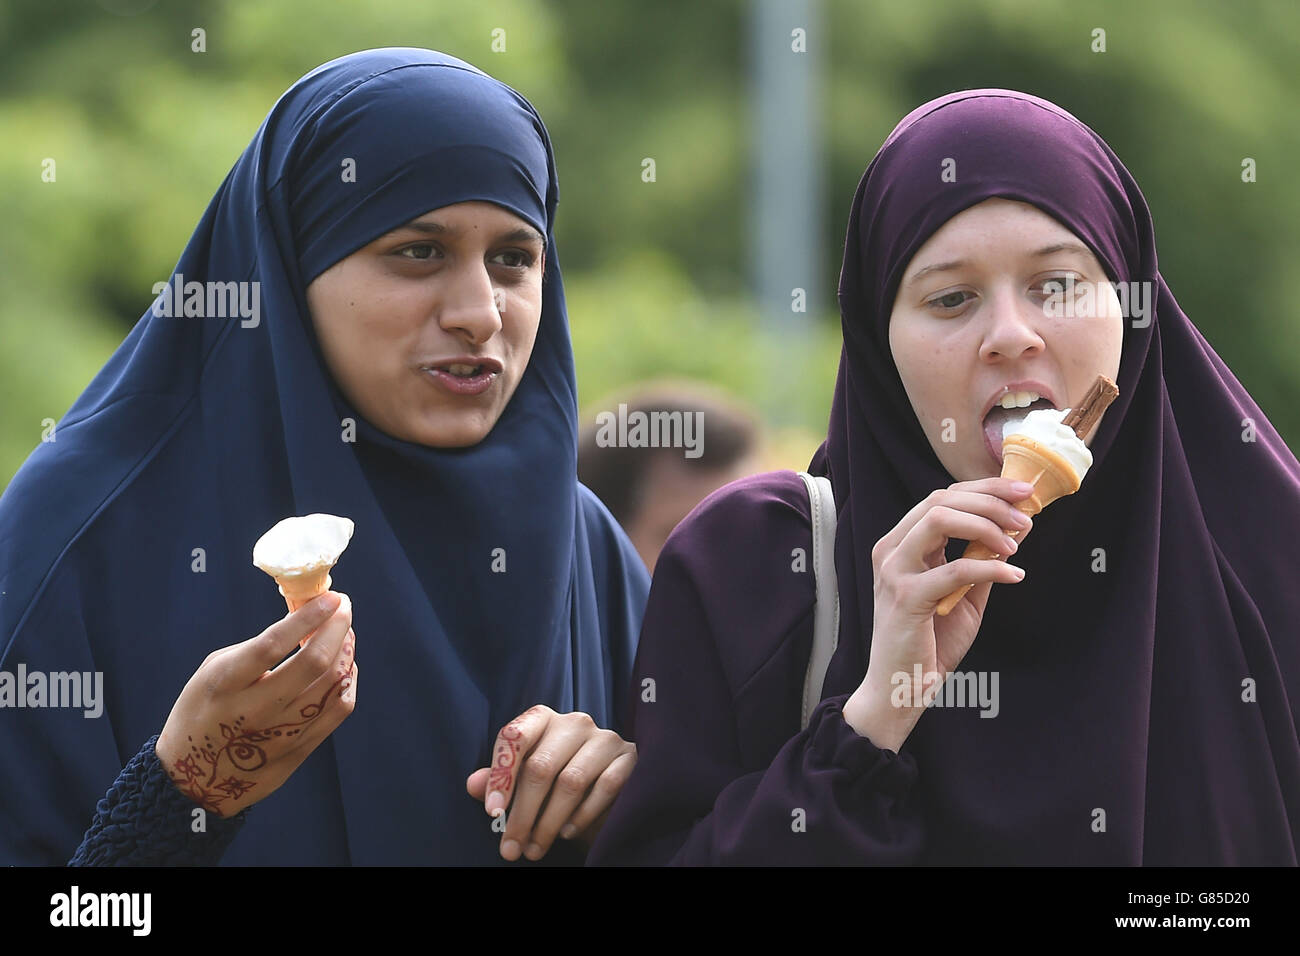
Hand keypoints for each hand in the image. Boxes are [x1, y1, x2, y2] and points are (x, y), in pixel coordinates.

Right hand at [154, 591, 356, 817]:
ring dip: (346, 651)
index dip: (307, 618)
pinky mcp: (298, 751)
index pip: (272, 646)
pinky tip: (344, 665)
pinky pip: (338, 709)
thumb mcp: (213, 671)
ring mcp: (280, 735)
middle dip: (337, 628)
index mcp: (224, 685)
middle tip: (343, 607)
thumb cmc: (203, 711)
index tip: (330, 597)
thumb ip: (257, 648)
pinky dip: (347, 680)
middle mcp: (254, 711)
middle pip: (314, 665)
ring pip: (333, 686)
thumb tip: (307, 621)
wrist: (193, 782)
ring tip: (344, 633)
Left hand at [465, 705, 635, 860]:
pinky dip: (583, 815)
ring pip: (571, 781)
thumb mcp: (526, 780)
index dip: (501, 775)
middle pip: (541, 766)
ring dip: (549, 822)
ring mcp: (605, 738)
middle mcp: (574, 723)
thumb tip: (472, 784)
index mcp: (543, 719)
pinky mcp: (629, 757)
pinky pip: (605, 787)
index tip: (493, 811)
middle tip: (510, 848)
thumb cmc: (557, 781)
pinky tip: (568, 833)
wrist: (609, 789)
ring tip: (535, 848)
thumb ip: (501, 779)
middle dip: (522, 813)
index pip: (515, 737)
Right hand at [843, 478, 1032, 750]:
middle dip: (990, 500)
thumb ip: (980, 561)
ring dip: (986, 525)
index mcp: (901, 544)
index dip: (984, 489)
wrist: (902, 687)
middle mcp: (891, 550)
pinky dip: (990, 568)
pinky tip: (1014, 576)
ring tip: (1016, 545)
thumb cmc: (930, 641)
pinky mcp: (906, 597)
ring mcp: (894, 572)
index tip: (1023, 492)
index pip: (941, 498)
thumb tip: (1016, 530)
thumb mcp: (962, 594)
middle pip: (940, 500)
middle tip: (1027, 514)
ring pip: (939, 519)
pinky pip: (955, 569)